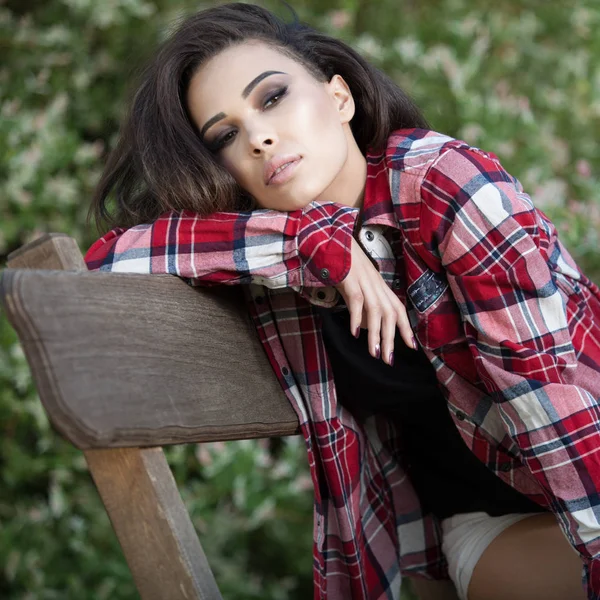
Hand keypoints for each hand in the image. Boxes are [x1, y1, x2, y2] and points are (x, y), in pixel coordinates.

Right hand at [334, 237, 415, 364]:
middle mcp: (375, 283)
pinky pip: (357, 300)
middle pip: (390, 313)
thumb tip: (367, 325)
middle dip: (391, 339)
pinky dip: (357, 318)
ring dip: (376, 334)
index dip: (405, 327)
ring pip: (376, 310)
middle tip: (389, 360)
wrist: (330, 239)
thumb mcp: (356, 283)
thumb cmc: (342, 262)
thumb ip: (363, 302)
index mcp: (379, 285)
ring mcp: (364, 280)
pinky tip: (356, 333)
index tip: (411, 346)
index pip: (397, 308)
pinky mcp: (350, 278)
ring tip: (374, 353)